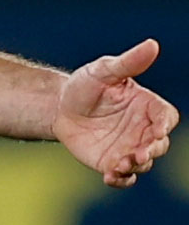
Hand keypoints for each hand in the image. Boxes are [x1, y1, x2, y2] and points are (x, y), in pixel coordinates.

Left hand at [53, 40, 178, 187]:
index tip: (158, 130)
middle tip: (139, 154)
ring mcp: (129, 148)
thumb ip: (128, 62)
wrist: (58, 107)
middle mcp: (143, 130)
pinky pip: (124, 177)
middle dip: (152, 151)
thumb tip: (152, 44)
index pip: (166, 117)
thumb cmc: (85, 85)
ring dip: (136, 166)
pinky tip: (110, 176)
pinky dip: (121, 179)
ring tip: (121, 164)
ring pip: (143, 163)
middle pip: (159, 144)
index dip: (165, 125)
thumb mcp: (103, 71)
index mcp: (147, 106)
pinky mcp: (112, 162)